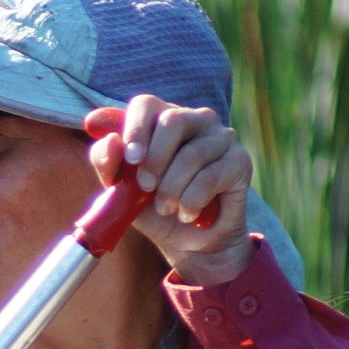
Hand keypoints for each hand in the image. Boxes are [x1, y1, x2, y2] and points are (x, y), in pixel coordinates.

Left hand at [90, 94, 255, 283]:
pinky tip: (187, 214)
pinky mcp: (240, 160)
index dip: (136, 129)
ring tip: (167, 209)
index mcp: (162, 118)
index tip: (131, 160)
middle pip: (173, 120)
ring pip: (192, 155)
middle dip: (155, 159)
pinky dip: (192, 202)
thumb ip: (107, 163)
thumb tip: (111, 141)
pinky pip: (211, 177)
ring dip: (172, 190)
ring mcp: (221, 137)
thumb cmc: (154, 209)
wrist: (190, 243)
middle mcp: (195, 120)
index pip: (146, 104)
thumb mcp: (121, 190)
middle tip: (146, 188)